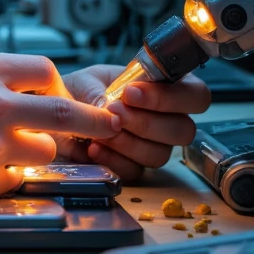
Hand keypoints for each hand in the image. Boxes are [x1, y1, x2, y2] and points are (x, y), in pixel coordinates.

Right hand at [0, 50, 116, 204]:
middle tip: (111, 126)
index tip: (68, 100)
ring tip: (5, 151)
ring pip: (45, 150)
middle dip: (96, 122)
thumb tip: (37, 88)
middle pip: (66, 112)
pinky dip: (7, 178)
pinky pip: (17, 180)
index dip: (61, 89)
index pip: (47, 71)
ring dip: (35, 153)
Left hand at [59, 64, 211, 180]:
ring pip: (160, 154)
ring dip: (128, 142)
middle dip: (146, 122)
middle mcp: (166, 120)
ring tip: (98, 130)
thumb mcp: (89, 81)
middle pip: (183, 130)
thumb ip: (101, 93)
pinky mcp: (134, 168)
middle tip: (114, 111)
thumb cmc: (80, 90)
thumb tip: (111, 113)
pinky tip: (92, 147)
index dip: (171, 97)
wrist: (57, 113)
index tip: (132, 94)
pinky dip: (112, 159)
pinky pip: (135, 171)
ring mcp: (153, 147)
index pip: (197, 95)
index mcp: (164, 88)